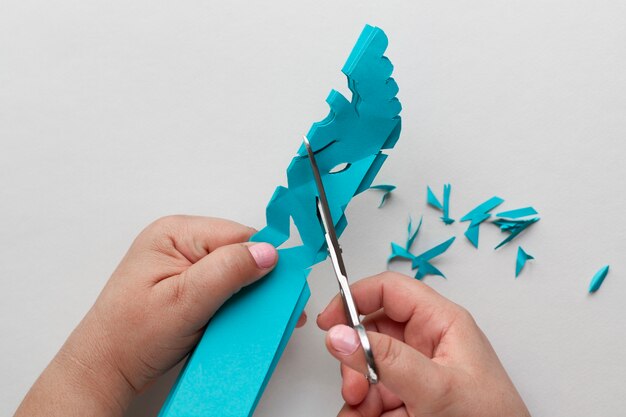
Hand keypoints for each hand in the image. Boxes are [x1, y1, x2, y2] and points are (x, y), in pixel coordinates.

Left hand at [15, 215, 288, 416]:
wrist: (104, 370)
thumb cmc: (129, 336)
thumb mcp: (183, 301)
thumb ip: (227, 272)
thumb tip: (267, 252)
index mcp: (175, 233)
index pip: (238, 235)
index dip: (263, 261)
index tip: (281, 289)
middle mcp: (180, 243)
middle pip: (238, 252)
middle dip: (256, 281)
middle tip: (270, 311)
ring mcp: (183, 264)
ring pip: (234, 272)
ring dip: (246, 296)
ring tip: (249, 319)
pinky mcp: (186, 285)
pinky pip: (222, 287)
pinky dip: (234, 305)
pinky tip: (233, 321)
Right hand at [317, 272, 529, 416]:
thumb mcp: (436, 387)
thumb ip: (387, 360)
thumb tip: (343, 335)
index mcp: (441, 322)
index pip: (389, 290)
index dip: (354, 298)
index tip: (329, 322)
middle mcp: (427, 341)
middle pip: (373, 332)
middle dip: (357, 360)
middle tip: (354, 384)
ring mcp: (418, 371)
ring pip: (370, 368)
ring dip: (359, 392)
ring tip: (362, 412)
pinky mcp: (412, 397)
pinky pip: (375, 395)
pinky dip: (364, 409)